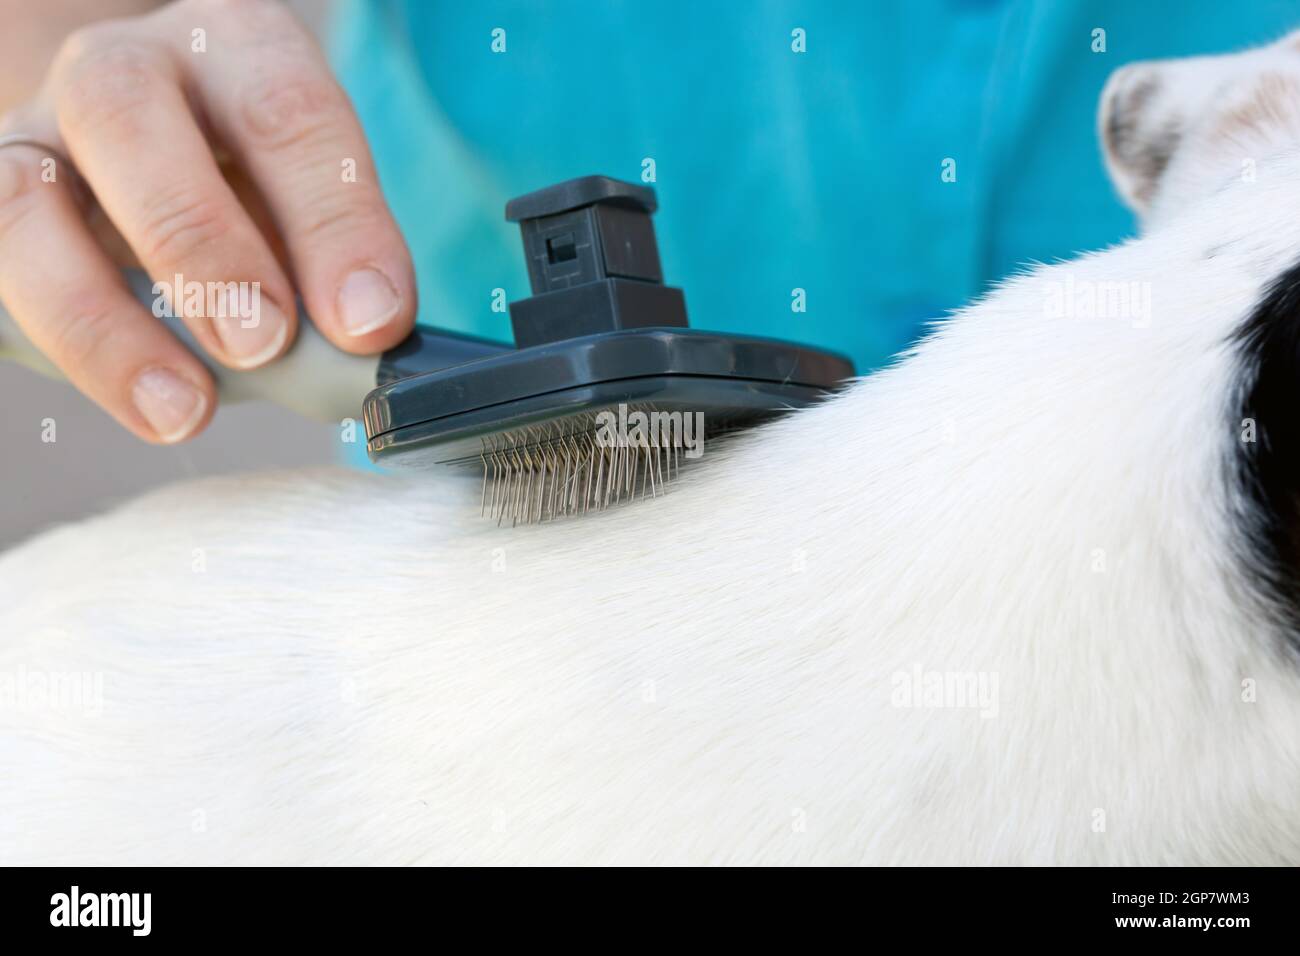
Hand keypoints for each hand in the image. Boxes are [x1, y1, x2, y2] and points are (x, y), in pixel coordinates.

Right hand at [0, 0, 416, 441]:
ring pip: (26, 200)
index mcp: (236, 48)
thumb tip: (360, 343)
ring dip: (105, 319)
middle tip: (264, 343)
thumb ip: (331, 265)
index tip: (372, 320)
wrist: (162, 168)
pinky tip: (129, 400)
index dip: (332, 220)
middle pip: (126, 114)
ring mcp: (41, 132)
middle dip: (201, 243)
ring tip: (184, 408)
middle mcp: (124, 67)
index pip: (285, 110)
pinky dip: (59, 339)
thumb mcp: (310, 209)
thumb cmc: (257, 194)